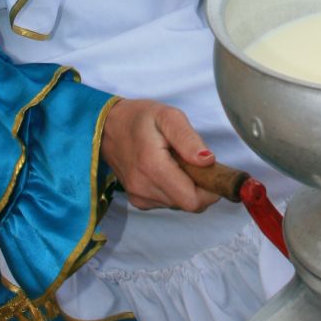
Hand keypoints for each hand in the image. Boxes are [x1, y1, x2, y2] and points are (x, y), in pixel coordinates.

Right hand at [100, 98, 217, 211]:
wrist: (107, 127)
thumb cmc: (139, 118)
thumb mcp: (168, 116)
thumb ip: (188, 139)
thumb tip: (208, 161)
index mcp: (153, 167)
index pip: (193, 200)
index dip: (211, 190)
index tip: (213, 171)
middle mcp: (144, 188)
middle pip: (189, 204)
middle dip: (200, 186)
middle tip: (194, 161)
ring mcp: (139, 197)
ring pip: (180, 204)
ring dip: (187, 187)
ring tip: (177, 161)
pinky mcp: (138, 201)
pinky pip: (168, 202)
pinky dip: (175, 189)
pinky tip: (167, 170)